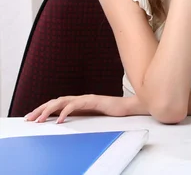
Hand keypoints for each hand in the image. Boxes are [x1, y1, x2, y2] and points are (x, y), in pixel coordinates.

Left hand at [24, 94, 144, 123]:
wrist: (131, 107)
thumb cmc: (115, 112)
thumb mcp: (94, 116)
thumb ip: (83, 115)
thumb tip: (68, 123)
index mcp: (81, 102)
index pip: (58, 103)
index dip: (44, 109)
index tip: (32, 117)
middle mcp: (81, 98)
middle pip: (56, 101)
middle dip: (40, 109)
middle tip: (29, 118)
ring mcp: (87, 98)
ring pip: (62, 101)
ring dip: (48, 110)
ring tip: (39, 119)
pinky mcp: (93, 100)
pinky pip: (76, 105)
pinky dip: (65, 111)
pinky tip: (59, 119)